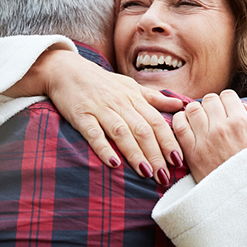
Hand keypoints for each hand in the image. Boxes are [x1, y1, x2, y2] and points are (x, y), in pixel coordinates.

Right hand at [20, 49, 185, 183]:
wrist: (66, 70)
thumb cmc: (102, 82)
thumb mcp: (131, 87)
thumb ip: (155, 98)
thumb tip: (181, 106)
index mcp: (135, 98)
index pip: (156, 122)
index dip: (169, 141)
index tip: (179, 161)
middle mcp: (121, 104)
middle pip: (143, 130)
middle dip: (156, 154)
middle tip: (164, 176)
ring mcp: (100, 109)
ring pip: (122, 133)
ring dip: (135, 153)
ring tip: (146, 173)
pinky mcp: (81, 115)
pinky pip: (94, 133)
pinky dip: (104, 148)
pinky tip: (113, 163)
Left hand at [172, 89, 246, 181]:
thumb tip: (244, 107)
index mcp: (241, 123)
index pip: (227, 95)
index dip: (228, 102)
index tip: (229, 113)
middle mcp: (221, 128)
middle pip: (209, 99)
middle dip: (213, 106)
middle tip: (216, 119)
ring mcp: (204, 140)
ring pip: (191, 108)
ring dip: (197, 113)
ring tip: (203, 124)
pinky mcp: (191, 153)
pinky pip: (178, 124)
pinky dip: (181, 121)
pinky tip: (189, 128)